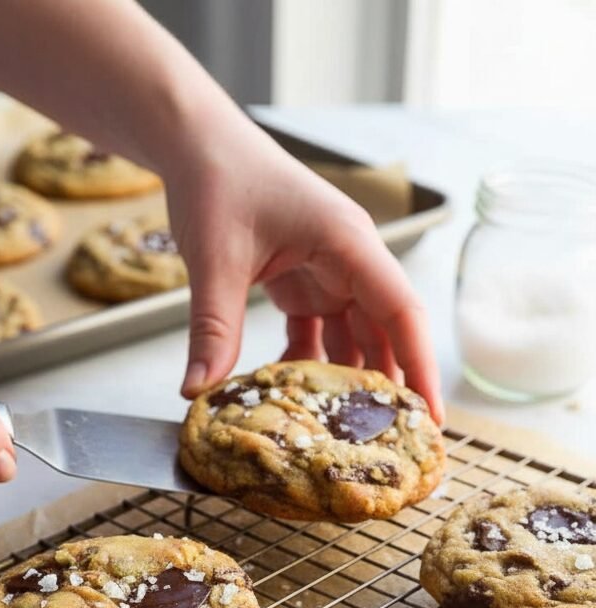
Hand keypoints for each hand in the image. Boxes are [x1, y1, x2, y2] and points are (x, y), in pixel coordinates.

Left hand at [168, 122, 443, 422]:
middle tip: (391, 445)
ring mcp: (328, 273)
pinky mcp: (304, 283)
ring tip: (346, 436)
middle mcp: (349, 260)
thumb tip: (198, 392)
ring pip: (353, 338)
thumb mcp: (215, 259)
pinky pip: (318, 336)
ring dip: (347, 382)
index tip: (430, 416)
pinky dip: (308, 368)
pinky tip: (294, 399)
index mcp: (347, 243)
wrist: (196, 145)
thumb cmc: (217, 180)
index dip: (419, 366)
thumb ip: (212, 329)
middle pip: (384, 333)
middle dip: (388, 387)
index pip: (400, 312)